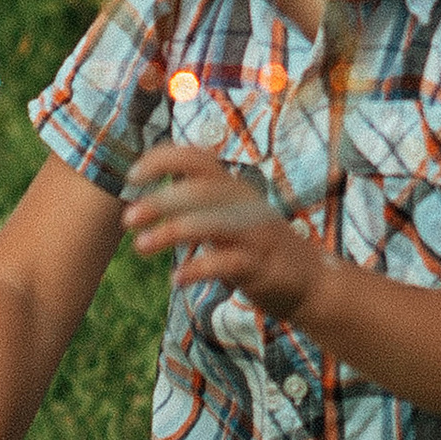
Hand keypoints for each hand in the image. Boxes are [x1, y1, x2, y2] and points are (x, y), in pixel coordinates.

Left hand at [121, 141, 319, 319]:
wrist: (312, 280)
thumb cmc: (259, 248)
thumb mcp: (231, 218)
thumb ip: (199, 207)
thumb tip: (152, 199)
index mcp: (233, 189)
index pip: (196, 158)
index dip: (161, 160)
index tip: (132, 176)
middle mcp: (244, 205)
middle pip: (199, 190)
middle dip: (159, 201)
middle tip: (128, 219)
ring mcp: (254, 234)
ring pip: (210, 224)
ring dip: (170, 233)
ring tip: (140, 247)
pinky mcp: (260, 266)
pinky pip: (225, 263)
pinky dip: (197, 269)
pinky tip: (176, 280)